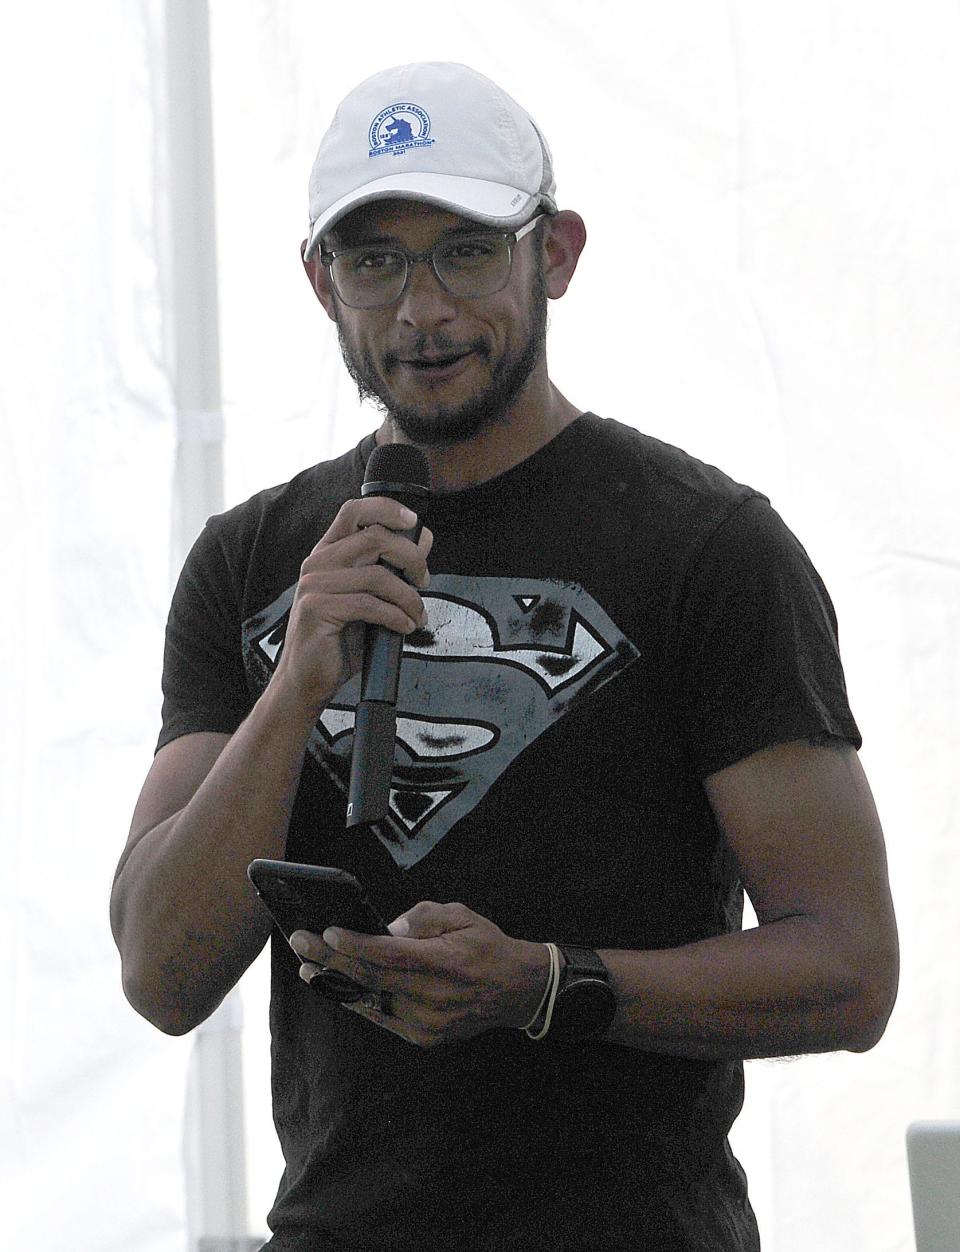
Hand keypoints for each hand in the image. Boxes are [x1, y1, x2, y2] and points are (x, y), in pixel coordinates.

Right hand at [272, 496, 432, 714]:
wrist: (307, 679)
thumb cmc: (340, 639)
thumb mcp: (370, 597)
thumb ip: (392, 567)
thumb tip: (423, 538)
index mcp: (327, 553)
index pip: (353, 511)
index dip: (386, 509)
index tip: (413, 522)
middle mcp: (317, 563)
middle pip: (374, 537)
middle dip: (411, 557)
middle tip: (425, 580)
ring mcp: (314, 586)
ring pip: (377, 575)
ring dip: (409, 597)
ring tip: (418, 615)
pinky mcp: (317, 610)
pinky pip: (369, 605)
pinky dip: (396, 617)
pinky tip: (404, 628)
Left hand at [289, 903, 550, 1047]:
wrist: (516, 990)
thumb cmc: (486, 945)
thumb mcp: (461, 915)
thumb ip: (423, 918)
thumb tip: (386, 929)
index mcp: (445, 963)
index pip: (390, 955)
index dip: (355, 945)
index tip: (326, 933)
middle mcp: (433, 997)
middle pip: (372, 977)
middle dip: (331, 960)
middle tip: (300, 942)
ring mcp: (427, 1022)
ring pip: (371, 1001)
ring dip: (336, 983)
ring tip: (307, 967)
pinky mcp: (423, 1037)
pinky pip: (381, 1016)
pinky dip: (357, 1000)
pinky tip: (336, 986)